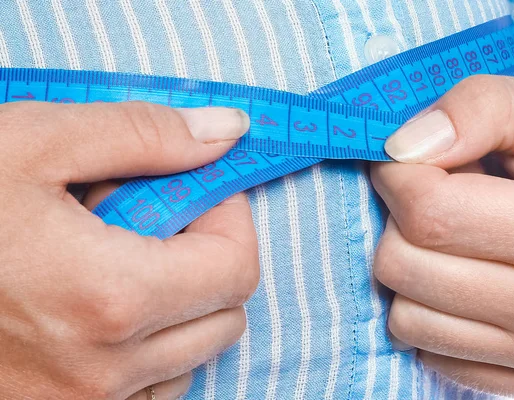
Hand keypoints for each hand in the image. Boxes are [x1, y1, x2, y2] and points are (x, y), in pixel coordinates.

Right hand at [0, 101, 258, 399]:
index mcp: (110, 298)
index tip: (201, 189)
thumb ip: (146, 135)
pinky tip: (106, 307)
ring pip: (192, 355)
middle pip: (224, 314)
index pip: (236, 267)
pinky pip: (151, 389)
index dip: (229, 218)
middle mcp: (105, 369)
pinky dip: (150, 346)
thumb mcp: (36, 144)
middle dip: (208, 257)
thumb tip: (227, 131)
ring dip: (181, 303)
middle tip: (160, 219)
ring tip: (124, 261)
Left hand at [372, 76, 513, 398]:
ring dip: (410, 271)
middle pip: (405, 267)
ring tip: (455, 241)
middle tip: (435, 196)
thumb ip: (479, 110)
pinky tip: (468, 282)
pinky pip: (432, 354)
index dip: (398, 174)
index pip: (430, 213)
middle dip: (398, 221)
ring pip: (406, 319)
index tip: (406, 159)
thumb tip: (399, 147)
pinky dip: (433, 315)